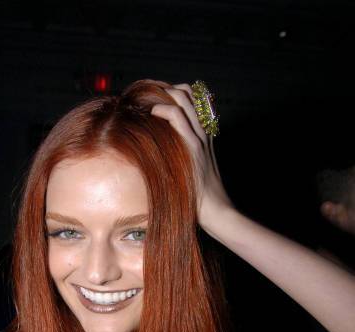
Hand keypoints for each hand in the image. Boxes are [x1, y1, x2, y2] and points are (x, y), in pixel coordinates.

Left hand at [150, 83, 234, 231]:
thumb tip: (159, 160)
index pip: (192, 99)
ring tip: (146, 103)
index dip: (172, 93)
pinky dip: (163, 110)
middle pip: (187, 92)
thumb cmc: (202, 198)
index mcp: (204, 135)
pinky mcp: (194, 147)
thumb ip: (180, 162)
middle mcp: (204, 132)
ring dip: (162, 95)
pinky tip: (152, 114)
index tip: (152, 98)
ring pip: (183, 98)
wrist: (217, 211)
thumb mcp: (191, 174)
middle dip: (163, 88)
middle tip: (145, 96)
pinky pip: (178, 117)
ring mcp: (200, 138)